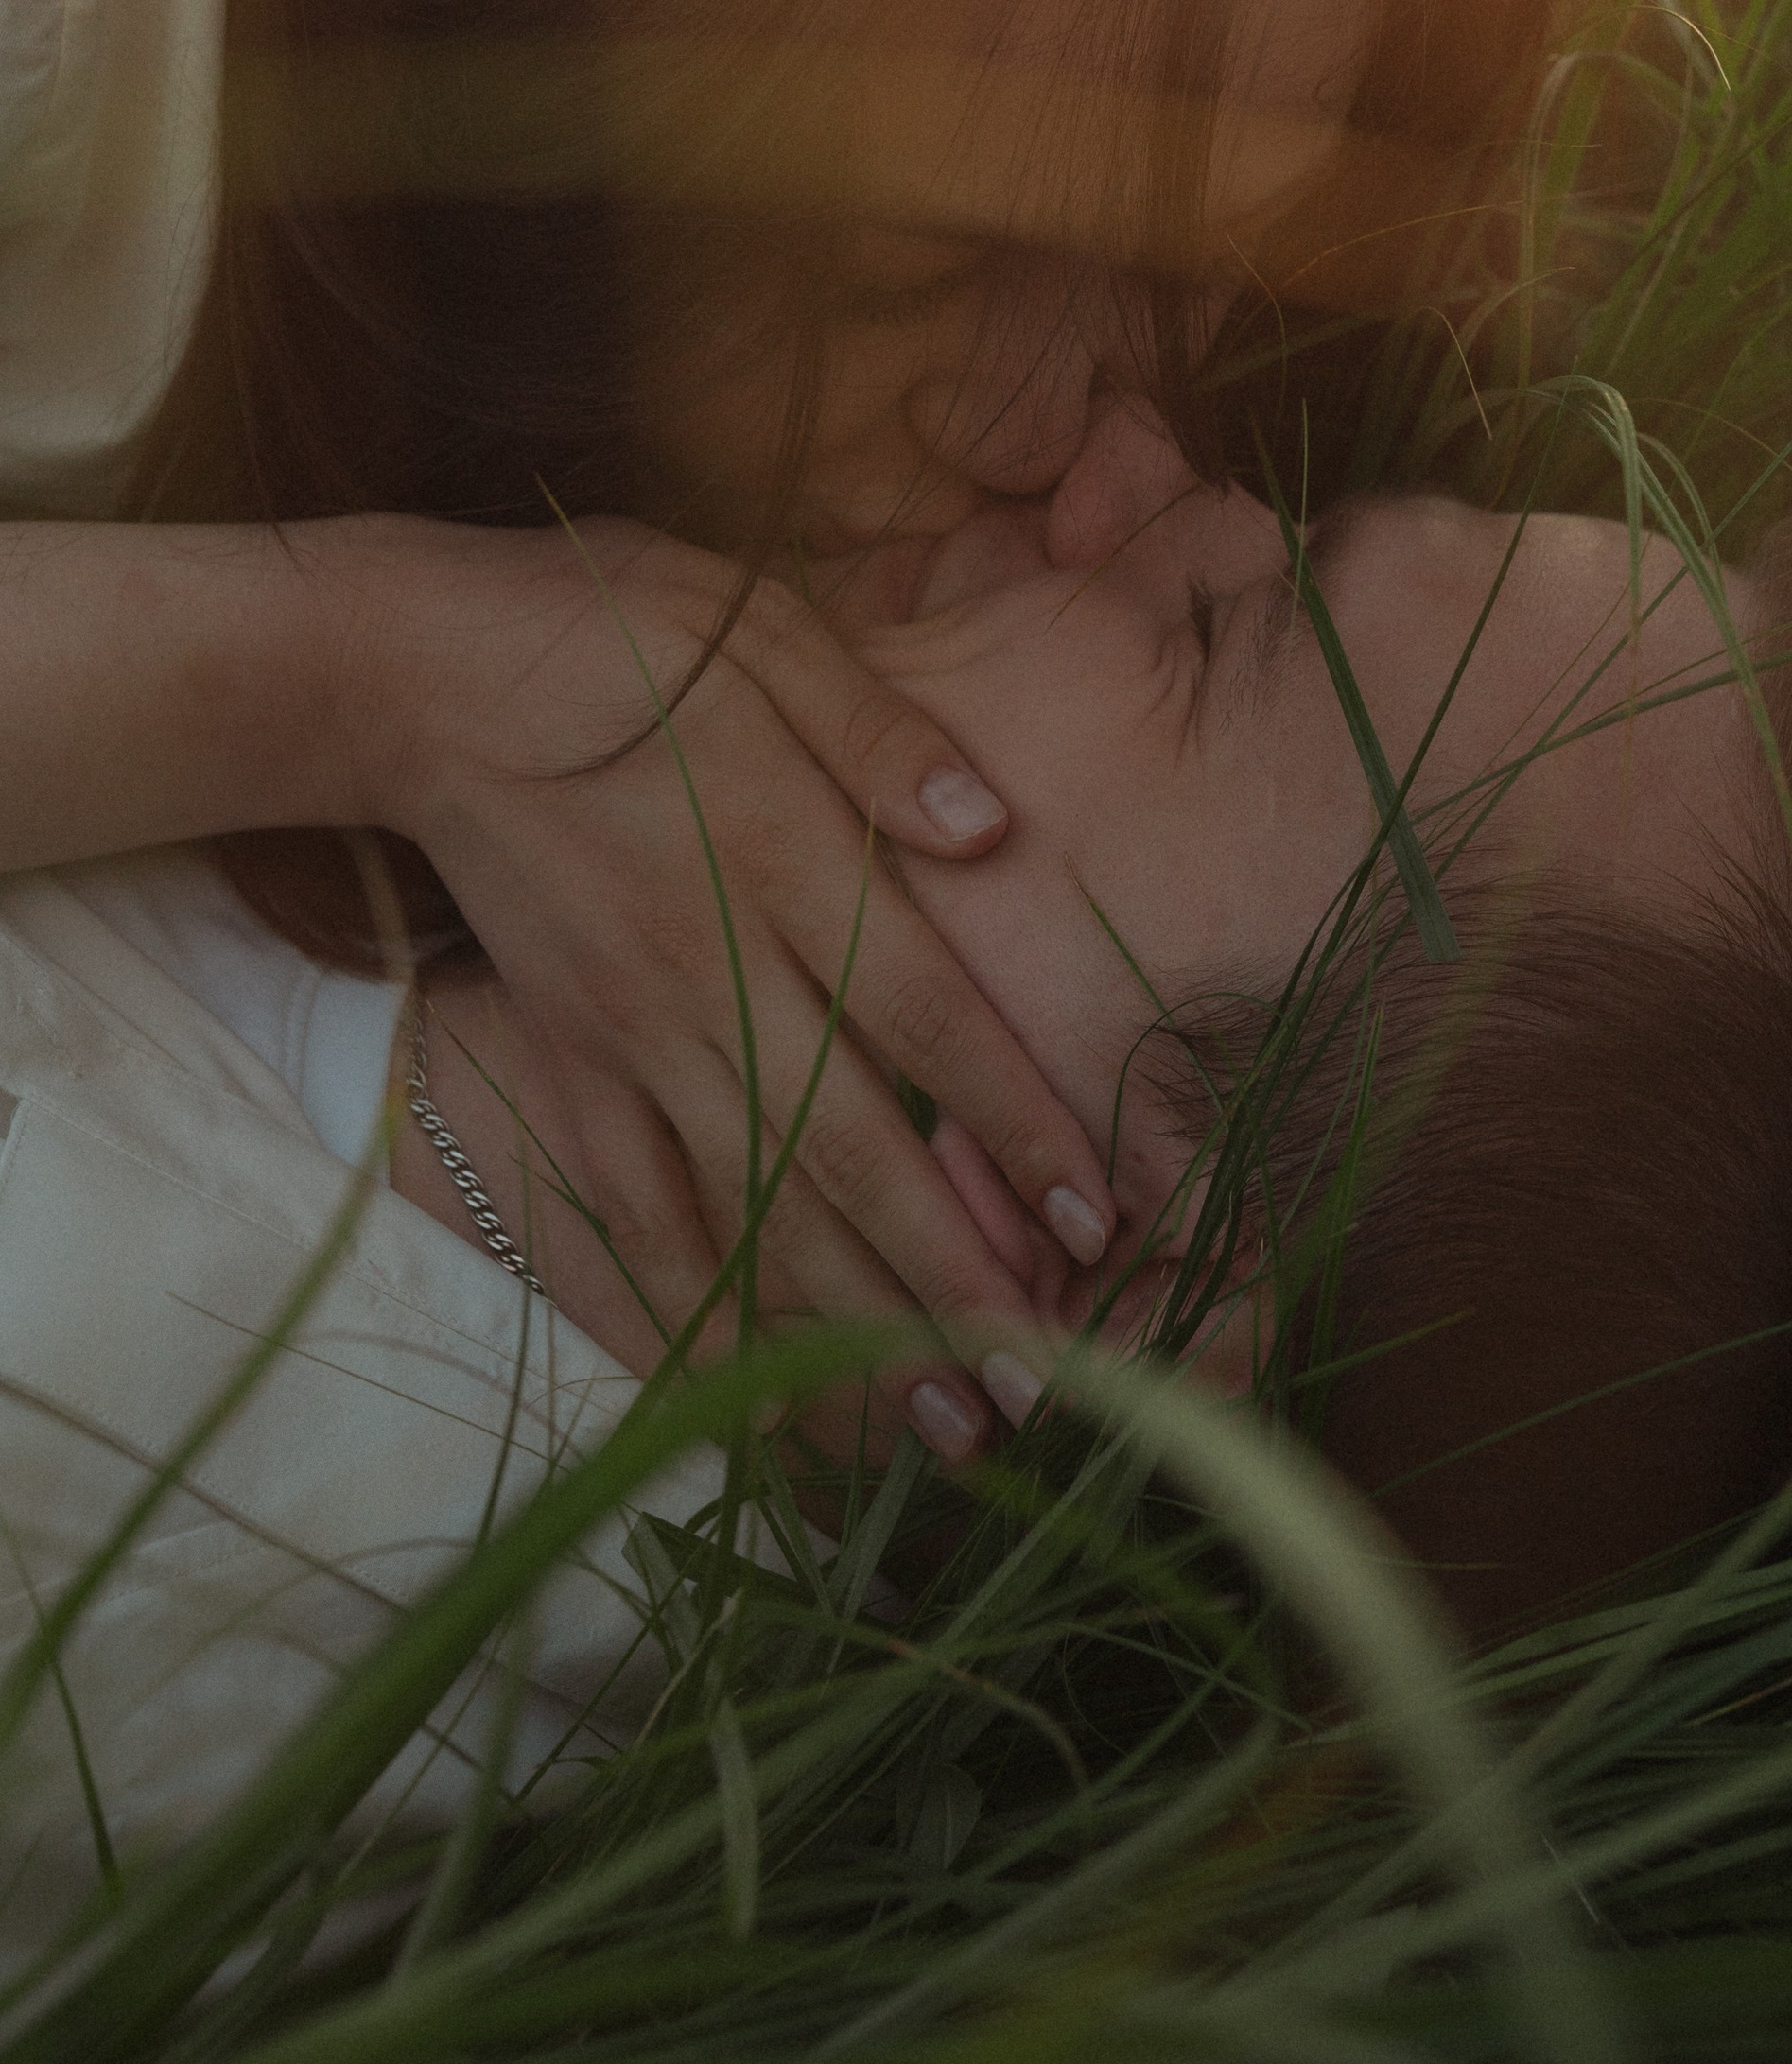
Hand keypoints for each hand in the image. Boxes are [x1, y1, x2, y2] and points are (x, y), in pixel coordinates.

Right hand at [316, 514, 1115, 1461]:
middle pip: (845, 1150)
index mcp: (777, 857)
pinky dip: (697, 1312)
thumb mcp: (764, 630)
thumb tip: (992, 827)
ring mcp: (628, 1036)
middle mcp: (706, 971)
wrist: (417, 680)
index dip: (1013, 1120)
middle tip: (1048, 1388)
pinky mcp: (567, 1066)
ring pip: (748, 1210)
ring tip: (943, 1433)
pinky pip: (635, 1213)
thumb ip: (879, 732)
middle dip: (950, 1282)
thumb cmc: (615, 634)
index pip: (922, 1015)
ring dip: (848, 1331)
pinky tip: (760, 1395)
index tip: (1100, 1218)